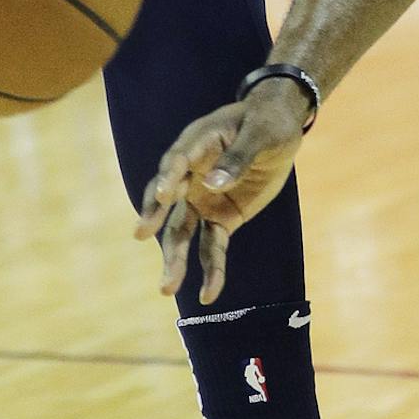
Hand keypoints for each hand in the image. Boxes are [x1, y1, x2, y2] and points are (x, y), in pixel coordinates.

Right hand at [134, 80, 309, 302]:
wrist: (278, 129)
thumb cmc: (266, 123)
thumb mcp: (260, 133)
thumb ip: (239, 157)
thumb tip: (214, 183)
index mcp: (197, 145)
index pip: (177, 161)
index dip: (169, 177)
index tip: (162, 195)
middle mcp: (190, 176)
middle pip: (167, 201)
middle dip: (155, 217)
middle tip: (140, 234)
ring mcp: (201, 200)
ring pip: (181, 232)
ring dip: (174, 258)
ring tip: (166, 289)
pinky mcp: (220, 218)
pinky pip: (212, 246)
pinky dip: (211, 270)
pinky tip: (209, 295)